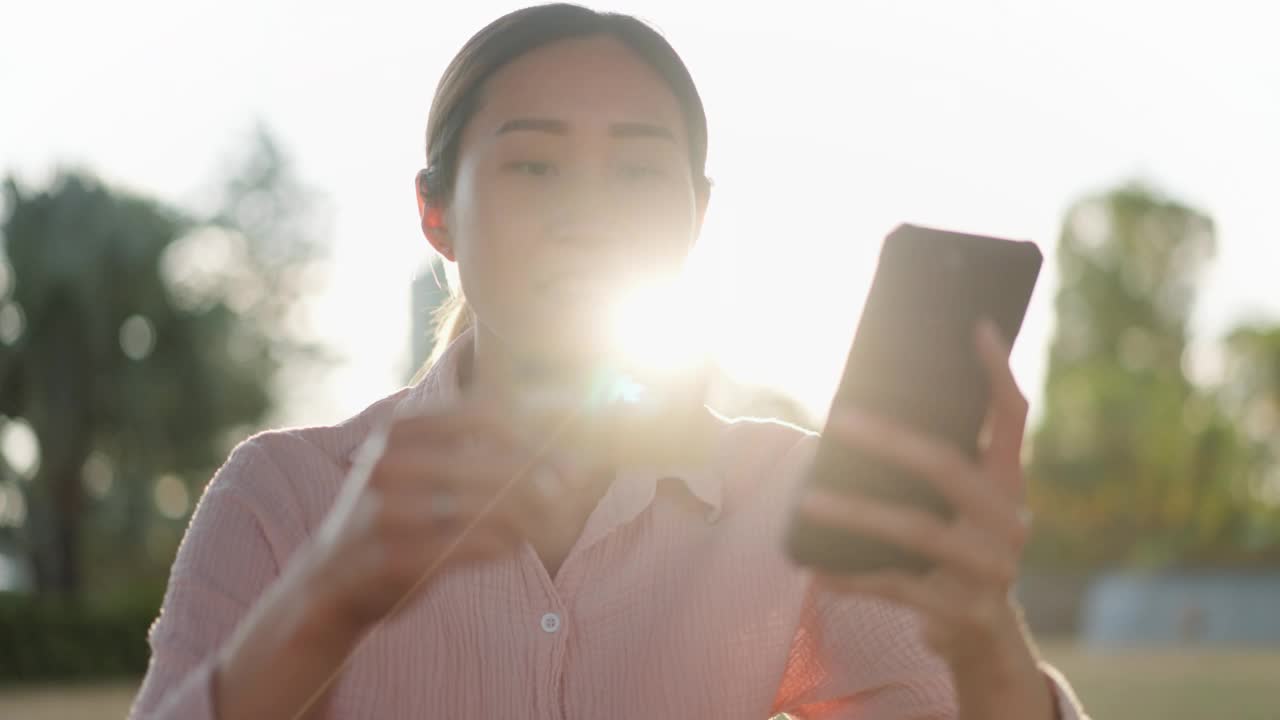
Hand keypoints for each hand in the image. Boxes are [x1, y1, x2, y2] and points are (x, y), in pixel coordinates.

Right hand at [301, 400, 553, 635]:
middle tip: (570, 487)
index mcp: (398, 431)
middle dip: (540, 475)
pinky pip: (475, 545)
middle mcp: (390, 464)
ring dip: (529, 513)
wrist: (329, 581)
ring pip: (489, 504)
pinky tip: (514, 546)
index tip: (561, 447)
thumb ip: (468, 447)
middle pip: (492, 460)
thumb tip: (552, 439)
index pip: (483, 413)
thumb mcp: (414, 465)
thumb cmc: (392, 517)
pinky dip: (505, 544)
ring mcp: (390, 512)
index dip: (531, 428)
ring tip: (545, 520)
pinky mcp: (397, 557)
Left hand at [796, 320, 1054, 717]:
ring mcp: (990, 568)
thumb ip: (936, 463)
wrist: (984, 637)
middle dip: (892, 440)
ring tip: (807, 499)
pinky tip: (815, 568)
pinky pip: (896, 587)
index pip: (1012, 416)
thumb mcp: (959, 507)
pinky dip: (852, 577)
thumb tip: (858, 413)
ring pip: (917, 530)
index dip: (997, 372)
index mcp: (1009, 483)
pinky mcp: (962, 610)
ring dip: (856, 513)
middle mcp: (1009, 521)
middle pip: (948, 468)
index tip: (974, 326)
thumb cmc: (955, 549)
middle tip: (838, 417)